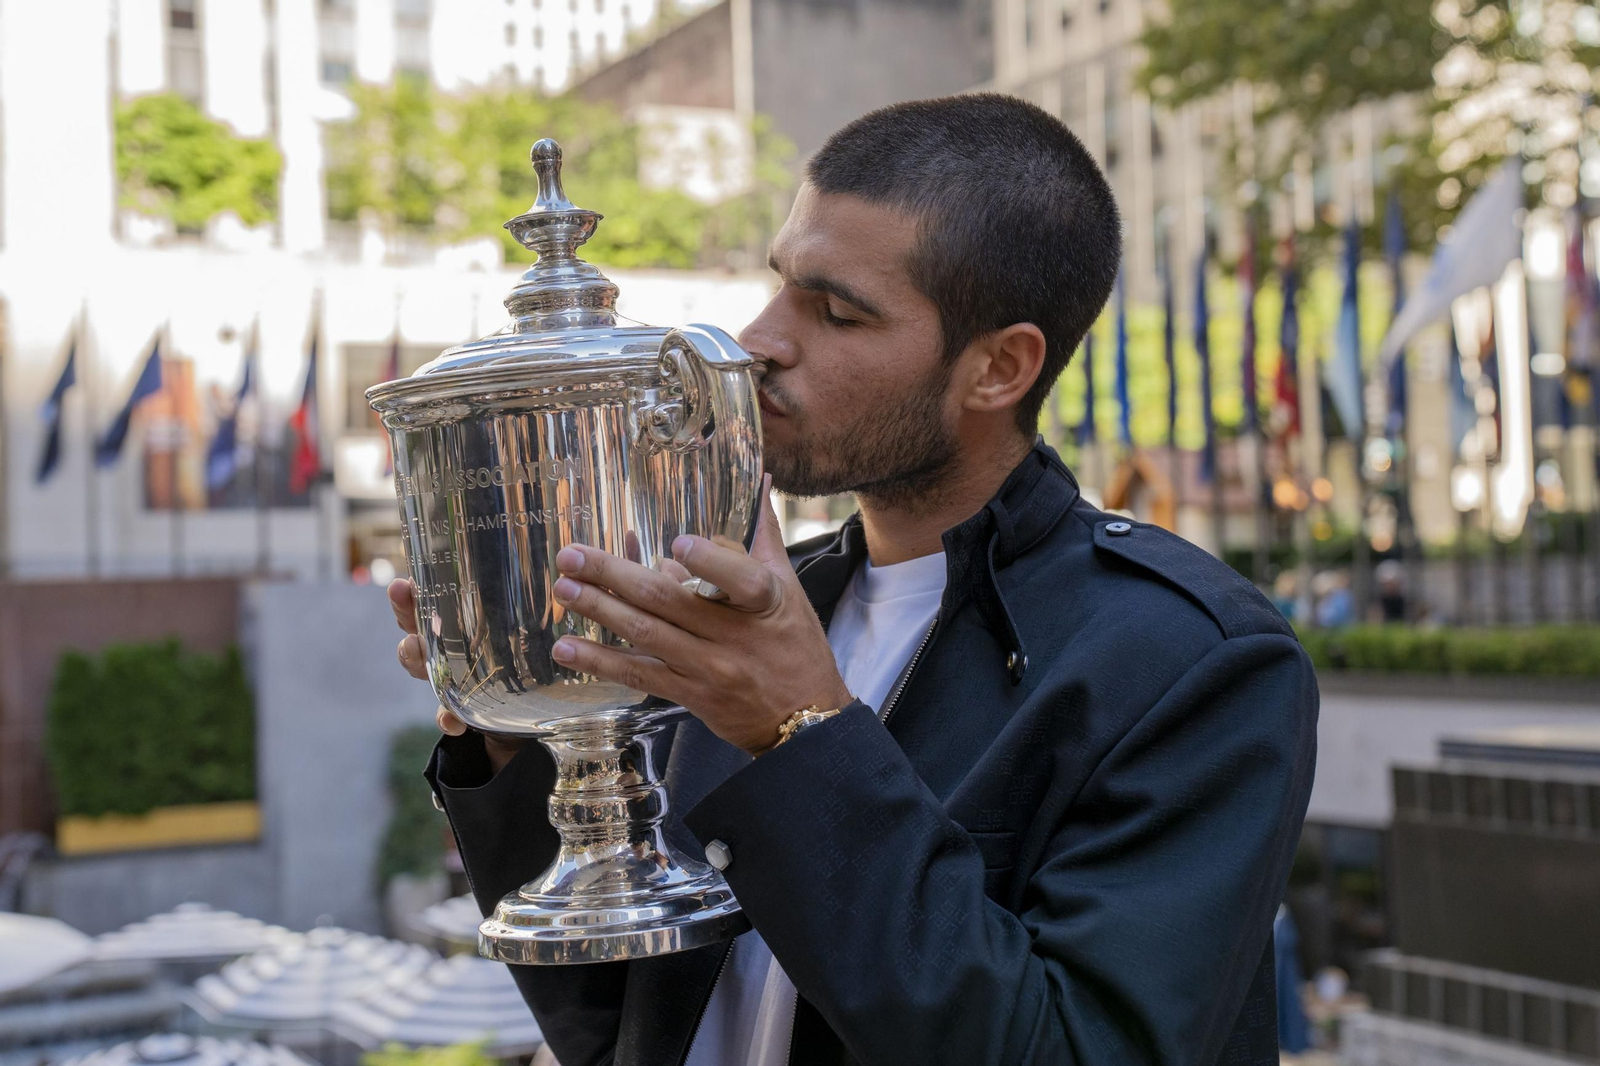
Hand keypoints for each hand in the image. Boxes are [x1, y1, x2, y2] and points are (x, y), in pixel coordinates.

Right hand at [388, 579, 526, 774]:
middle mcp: (451, 648)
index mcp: (462, 623)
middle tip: (410, 609)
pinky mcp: (465, 710)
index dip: (409, 595)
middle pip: (417, 628)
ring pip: (422, 667)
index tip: (402, 585)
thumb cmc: (533, 655)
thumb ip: (540, 600)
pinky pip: (447, 714)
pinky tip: (453, 722)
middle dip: (406, 620)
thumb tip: (565, 561)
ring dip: (415, 658)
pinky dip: (447, 718)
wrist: (535, 709)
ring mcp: (454, 678)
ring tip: (416, 650)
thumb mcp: (535, 625)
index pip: (429, 602)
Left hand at [548, 477, 851, 754]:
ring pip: (647, 635)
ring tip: (563, 590)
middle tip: (571, 556)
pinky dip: (601, 661)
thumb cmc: (795, 644)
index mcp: (764, 601)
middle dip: (614, 576)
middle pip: (669, 601)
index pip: (740, 579)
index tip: (675, 543)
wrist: (804, 718)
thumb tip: (757, 480)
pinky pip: (640, 675)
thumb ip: (763, 535)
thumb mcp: (789, 588)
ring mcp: (709, 667)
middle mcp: (734, 635)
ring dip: (599, 611)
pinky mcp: (690, 695)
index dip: (709, 561)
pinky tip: (568, 648)